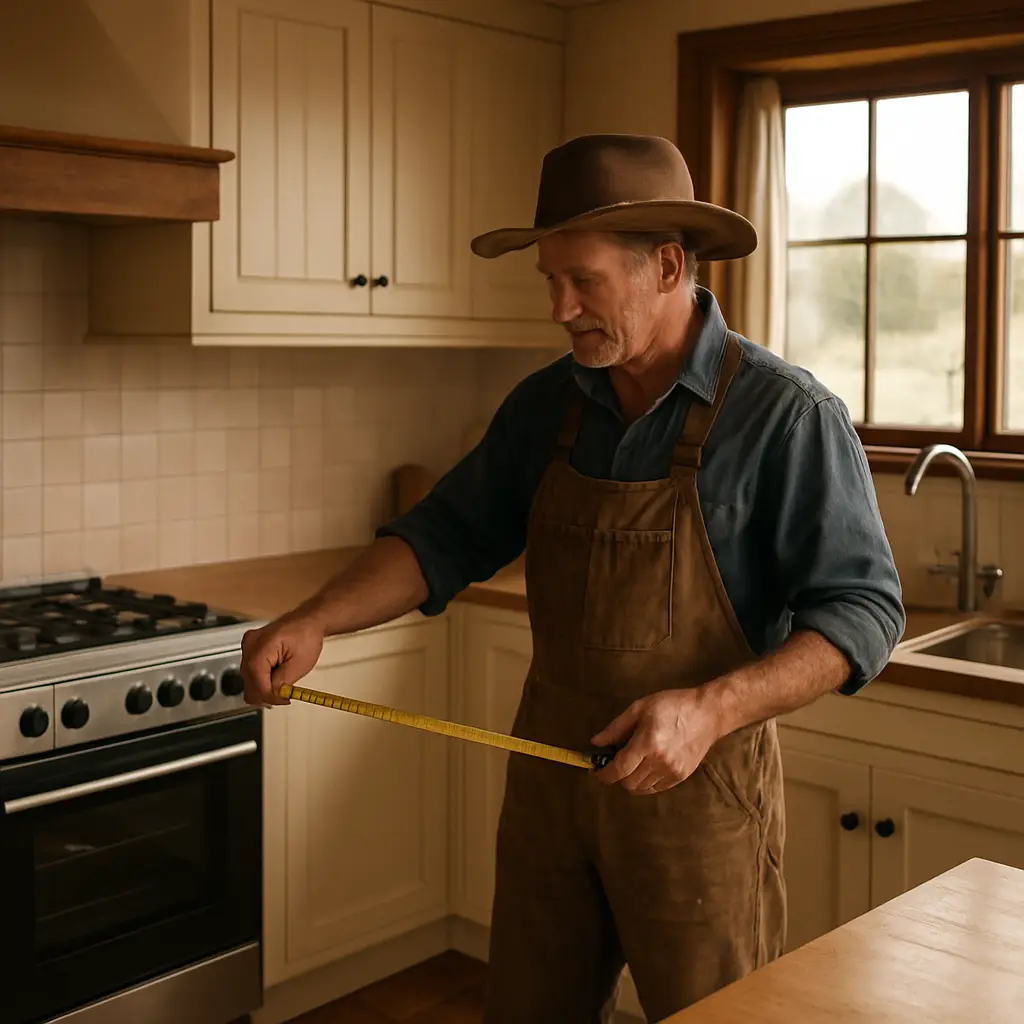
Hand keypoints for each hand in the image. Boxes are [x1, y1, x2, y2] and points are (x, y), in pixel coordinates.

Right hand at [239, 613, 324, 707]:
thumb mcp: (299, 664)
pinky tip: (276, 675)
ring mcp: (247, 647)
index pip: (258, 684)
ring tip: (283, 681)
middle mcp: (249, 646)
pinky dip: (263, 680)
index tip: (285, 700)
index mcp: (260, 647)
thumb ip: (282, 683)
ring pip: (249, 682)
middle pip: (249, 685)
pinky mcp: (250, 650)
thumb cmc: (306, 637)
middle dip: (267, 694)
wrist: (307, 622)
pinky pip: (251, 674)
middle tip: (285, 694)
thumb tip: (272, 697)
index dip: (271, 697)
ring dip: (265, 687)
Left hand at [590, 686, 721, 794]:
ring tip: (629, 764)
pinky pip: (655, 788)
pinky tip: (644, 768)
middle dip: (616, 777)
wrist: (708, 713)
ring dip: (630, 780)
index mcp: (647, 743)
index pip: (619, 769)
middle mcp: (659, 762)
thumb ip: (616, 728)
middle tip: (612, 763)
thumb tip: (596, 743)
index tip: (595, 772)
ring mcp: (672, 772)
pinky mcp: (681, 777)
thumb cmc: (672, 705)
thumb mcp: (639, 708)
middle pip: (628, 783)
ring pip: (641, 788)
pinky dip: (644, 783)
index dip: (603, 775)